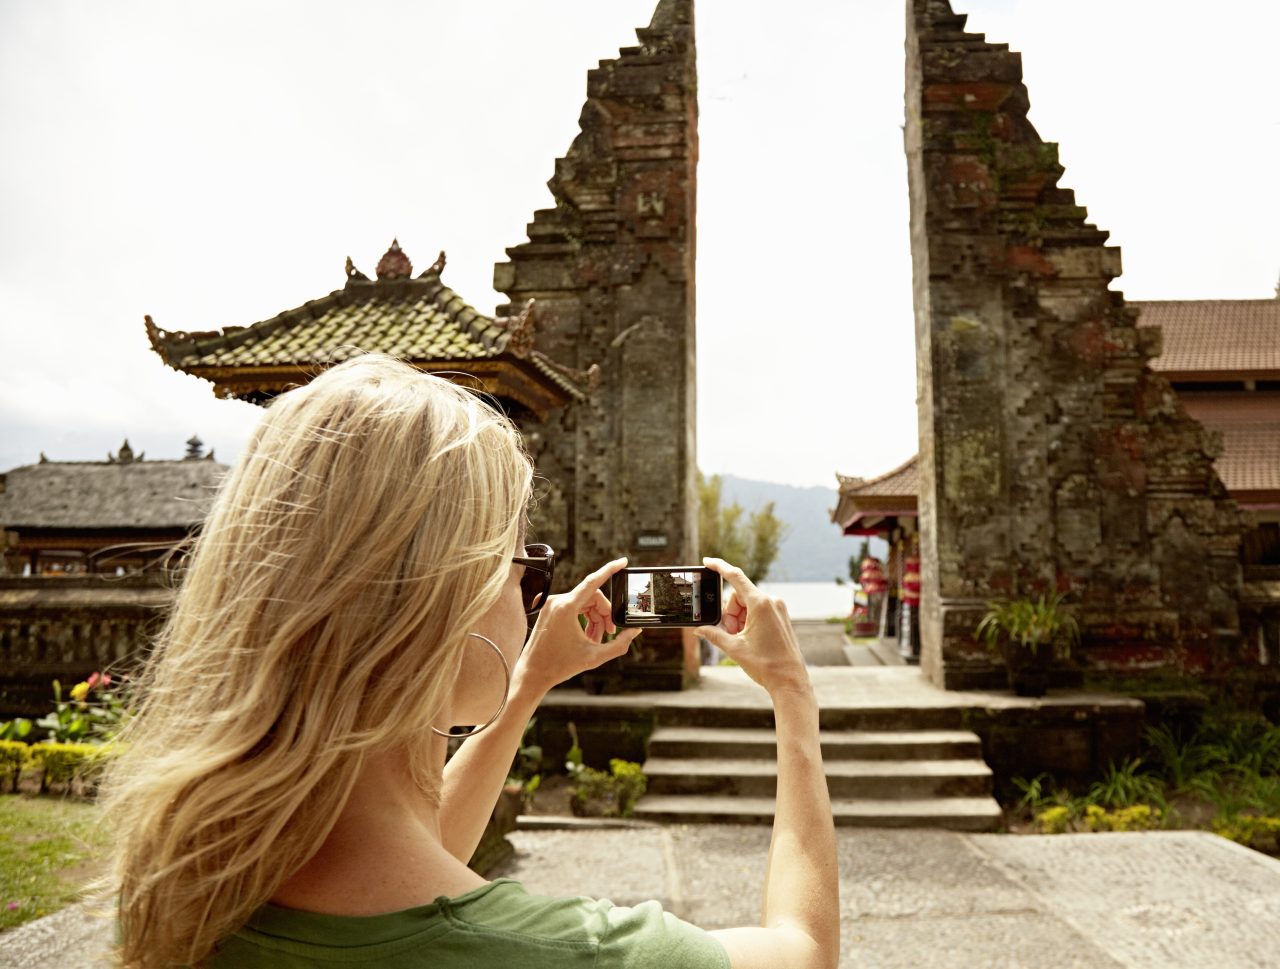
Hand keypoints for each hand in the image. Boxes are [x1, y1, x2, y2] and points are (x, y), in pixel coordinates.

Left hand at [514, 557, 640, 695]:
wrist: (533, 673)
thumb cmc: (560, 666)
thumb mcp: (595, 657)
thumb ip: (620, 644)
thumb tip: (634, 631)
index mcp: (566, 608)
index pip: (593, 581)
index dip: (610, 569)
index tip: (623, 561)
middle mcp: (557, 601)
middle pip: (593, 597)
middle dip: (605, 614)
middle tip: (611, 633)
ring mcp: (552, 604)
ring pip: (585, 603)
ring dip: (596, 619)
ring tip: (598, 639)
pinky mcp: (550, 610)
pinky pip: (575, 607)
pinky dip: (585, 620)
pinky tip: (588, 637)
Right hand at [696, 557, 810, 695]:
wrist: (790, 681)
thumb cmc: (766, 665)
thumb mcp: (734, 648)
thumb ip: (713, 634)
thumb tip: (699, 629)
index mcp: (761, 604)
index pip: (736, 577)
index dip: (720, 567)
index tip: (707, 561)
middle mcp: (771, 602)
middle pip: (738, 597)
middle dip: (729, 614)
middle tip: (730, 634)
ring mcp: (778, 608)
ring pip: (747, 605)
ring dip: (738, 620)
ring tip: (741, 640)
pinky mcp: (780, 616)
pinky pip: (757, 611)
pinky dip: (747, 622)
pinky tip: (749, 639)